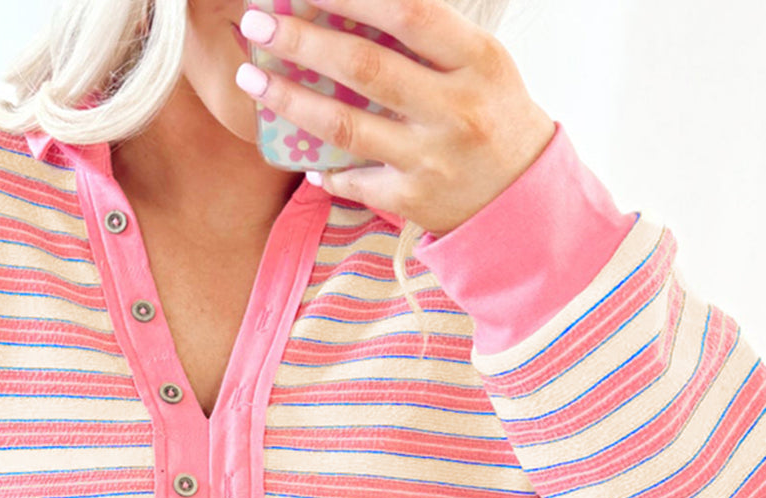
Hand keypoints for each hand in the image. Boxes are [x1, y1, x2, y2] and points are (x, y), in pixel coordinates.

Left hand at [235, 0, 556, 236]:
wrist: (523, 197)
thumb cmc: (492, 114)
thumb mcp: (478, 63)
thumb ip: (426, 37)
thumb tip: (349, 9)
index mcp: (476, 60)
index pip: (406, 13)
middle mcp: (456, 109)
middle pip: (364, 67)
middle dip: (301, 43)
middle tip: (257, 24)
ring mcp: (433, 159)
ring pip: (346, 126)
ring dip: (290, 101)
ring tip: (252, 79)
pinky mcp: (415, 200)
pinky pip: (354, 179)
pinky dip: (323, 166)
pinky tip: (298, 153)